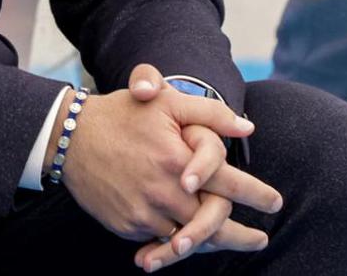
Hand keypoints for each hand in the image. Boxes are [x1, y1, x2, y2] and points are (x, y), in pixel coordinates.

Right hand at [125, 67, 279, 270]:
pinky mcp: (126, 226)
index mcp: (179, 161)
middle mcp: (164, 192)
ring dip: (210, 243)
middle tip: (259, 241)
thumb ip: (209, 113)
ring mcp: (144, 213)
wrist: (69, 136)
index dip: (257, 196)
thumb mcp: (166, 101)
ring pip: (187, 239)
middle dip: (241, 237)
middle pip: (213, 223)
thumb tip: (246, 127)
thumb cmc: (122, 113)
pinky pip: (159, 242)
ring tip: (230, 244)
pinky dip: (176, 244)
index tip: (276, 203)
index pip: (229, 185)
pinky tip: (188, 242)